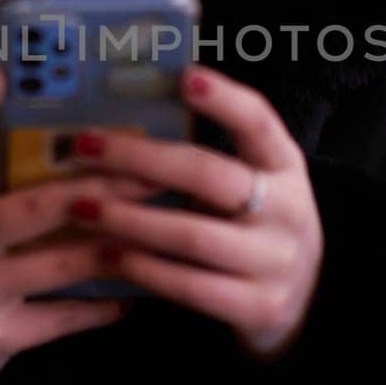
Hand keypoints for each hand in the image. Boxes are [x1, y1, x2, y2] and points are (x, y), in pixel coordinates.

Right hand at [0, 61, 154, 384]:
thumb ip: (6, 176)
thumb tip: (84, 131)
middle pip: (33, 208)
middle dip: (101, 189)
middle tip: (152, 172)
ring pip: (61, 262)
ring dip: (117, 242)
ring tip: (161, 223)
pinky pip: (65, 314)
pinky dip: (104, 300)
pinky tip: (137, 287)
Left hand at [65, 63, 324, 359]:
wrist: (302, 302)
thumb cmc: (252, 228)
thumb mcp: (249, 186)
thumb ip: (203, 160)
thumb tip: (123, 122)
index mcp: (285, 167)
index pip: (260, 123)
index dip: (225, 99)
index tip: (186, 77)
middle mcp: (289, 210)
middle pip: (210, 176)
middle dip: (140, 159)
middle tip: (85, 146)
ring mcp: (278, 262)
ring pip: (193, 236)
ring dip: (129, 220)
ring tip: (83, 207)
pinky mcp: (260, 308)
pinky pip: (191, 287)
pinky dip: (145, 269)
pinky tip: (108, 255)